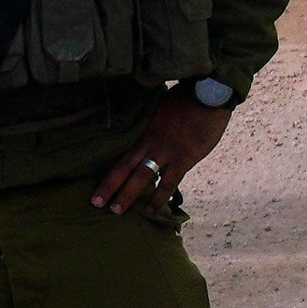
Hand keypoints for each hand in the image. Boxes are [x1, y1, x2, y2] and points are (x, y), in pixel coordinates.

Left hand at [94, 99, 229, 216]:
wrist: (209, 96)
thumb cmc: (187, 100)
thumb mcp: (161, 110)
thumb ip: (152, 126)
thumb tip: (144, 137)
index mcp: (144, 131)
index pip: (122, 154)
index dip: (108, 171)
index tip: (97, 181)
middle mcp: (151, 143)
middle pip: (126, 167)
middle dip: (110, 186)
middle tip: (97, 203)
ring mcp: (167, 152)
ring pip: (142, 176)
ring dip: (129, 194)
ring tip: (116, 211)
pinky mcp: (184, 159)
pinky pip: (169, 183)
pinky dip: (159, 197)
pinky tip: (151, 209)